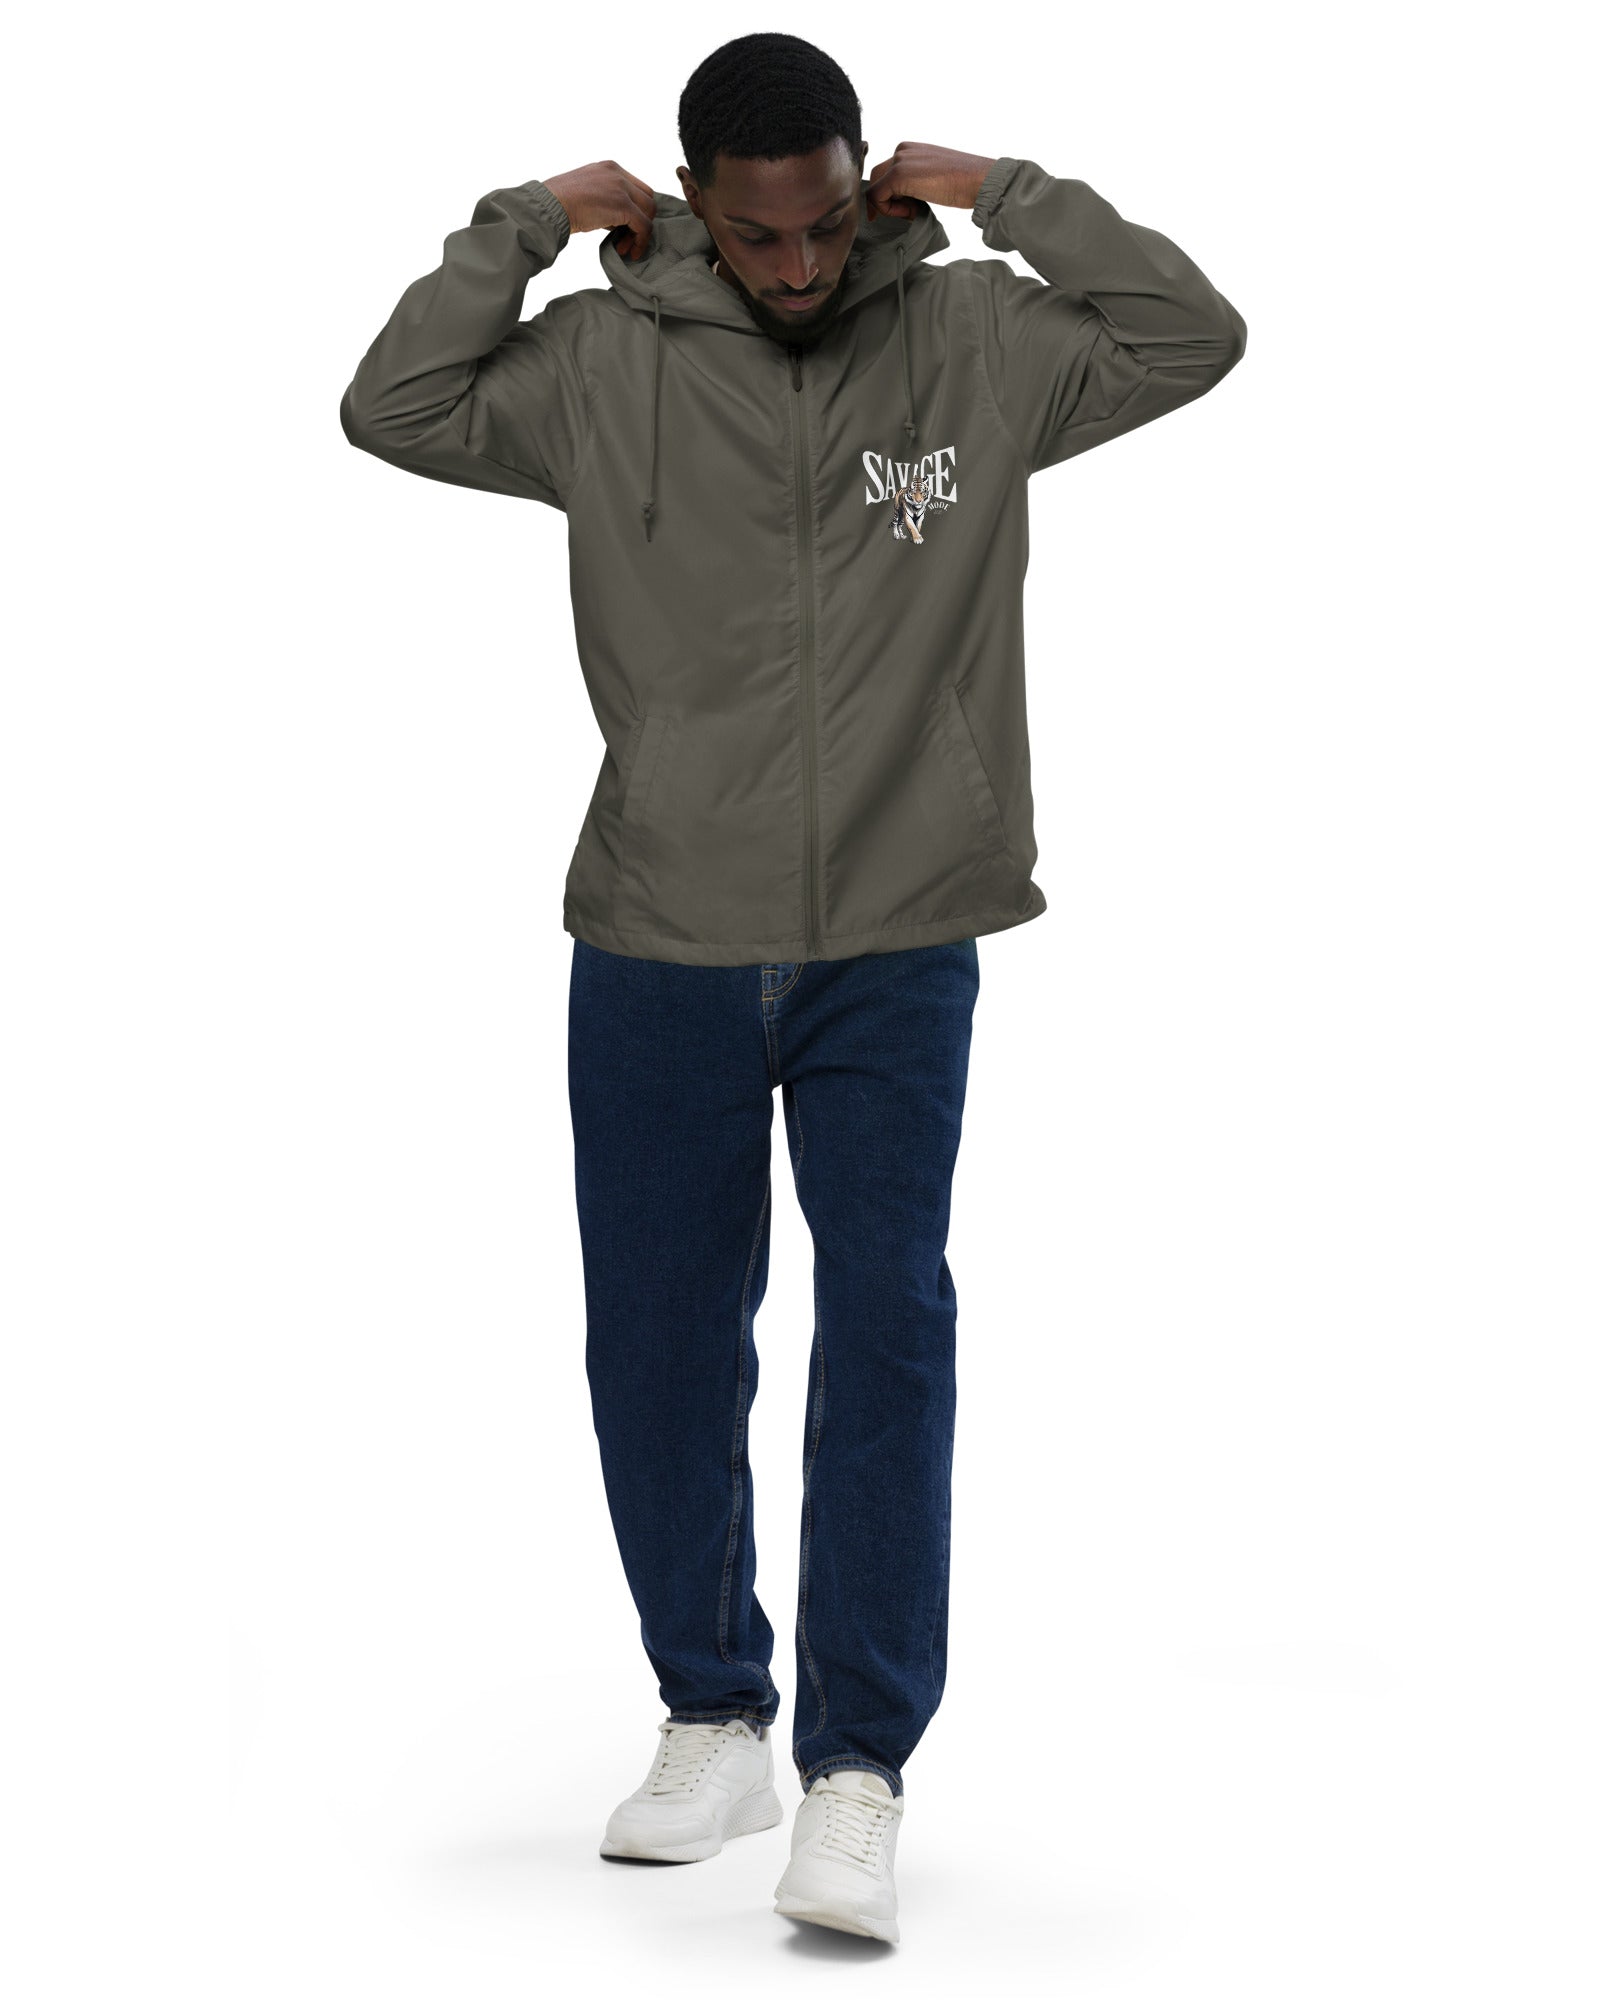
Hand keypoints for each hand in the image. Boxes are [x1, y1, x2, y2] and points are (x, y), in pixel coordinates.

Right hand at [542, 161, 656, 259]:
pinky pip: (643, 226)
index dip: (636, 209)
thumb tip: (619, 221)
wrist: (550, 205)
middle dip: (642, 220)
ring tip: (625, 247)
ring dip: (641, 233)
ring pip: (649, 211)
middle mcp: (618, 173)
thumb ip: (606, 200)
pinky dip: (640, 241)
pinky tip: (629, 251)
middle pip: (647, 198)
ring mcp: (621, 187)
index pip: (636, 188)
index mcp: (609, 168)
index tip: (626, 227)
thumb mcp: (588, 193)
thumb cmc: (560, 203)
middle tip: (627, 239)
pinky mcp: (622, 205)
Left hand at [862, 143, 999, 220]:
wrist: (979, 179)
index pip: (886, 173)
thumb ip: (914, 181)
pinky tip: (912, 212)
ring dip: (889, 207)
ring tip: (914, 211)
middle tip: (909, 213)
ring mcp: (899, 161)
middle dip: (887, 201)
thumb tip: (902, 199)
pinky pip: (877, 197)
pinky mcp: (898, 175)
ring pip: (874, 188)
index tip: (912, 207)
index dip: (893, 196)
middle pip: (876, 179)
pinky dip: (890, 211)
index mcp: (910, 149)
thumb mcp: (933, 176)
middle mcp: (902, 150)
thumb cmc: (963, 182)